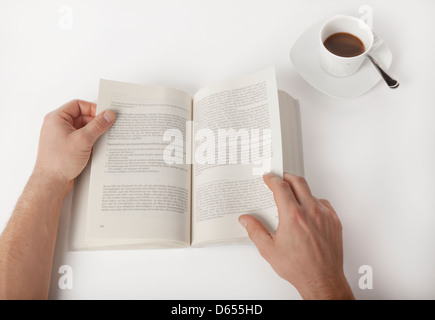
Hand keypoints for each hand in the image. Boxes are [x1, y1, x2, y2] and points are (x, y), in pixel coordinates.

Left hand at [34, 100, 114, 190]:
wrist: (50, 183)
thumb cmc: (59, 162)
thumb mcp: (83, 140)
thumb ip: (98, 125)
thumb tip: (108, 115)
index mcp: (57, 118)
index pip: (78, 105)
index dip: (93, 108)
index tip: (105, 115)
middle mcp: (58, 126)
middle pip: (82, 117)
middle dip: (95, 122)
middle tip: (107, 127)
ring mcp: (61, 137)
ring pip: (83, 129)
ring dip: (93, 133)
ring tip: (102, 139)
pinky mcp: (66, 148)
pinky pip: (81, 139)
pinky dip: (90, 142)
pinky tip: (97, 148)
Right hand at [239, 172, 353, 299]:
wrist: (322, 280)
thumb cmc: (299, 267)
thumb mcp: (269, 250)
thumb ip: (255, 231)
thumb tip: (246, 220)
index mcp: (293, 216)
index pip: (281, 188)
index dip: (273, 180)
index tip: (269, 178)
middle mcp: (310, 212)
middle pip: (298, 182)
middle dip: (286, 177)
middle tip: (280, 178)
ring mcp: (325, 215)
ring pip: (311, 193)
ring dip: (300, 191)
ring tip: (293, 197)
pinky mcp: (334, 221)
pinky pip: (323, 204)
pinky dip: (314, 202)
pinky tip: (308, 210)